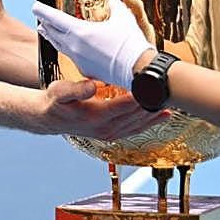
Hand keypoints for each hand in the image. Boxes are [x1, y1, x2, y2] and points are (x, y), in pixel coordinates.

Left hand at [33, 0, 155, 88]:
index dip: (44, 11)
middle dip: (46, 24)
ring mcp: (79, 60)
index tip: (35, 6)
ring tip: (46, 32)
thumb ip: (116, 7)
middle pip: (54, 33)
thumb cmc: (130, 43)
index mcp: (79, 31)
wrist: (138, 70)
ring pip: (61, 46)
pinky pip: (73, 57)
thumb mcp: (123, 18)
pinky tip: (71, 48)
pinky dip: (69, 49)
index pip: (55, 18)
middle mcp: (75, 47)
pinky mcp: (85, 70)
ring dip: (53, 37)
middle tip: (39, 19)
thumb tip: (114, 0)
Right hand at [35, 78, 165, 138]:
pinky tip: (159, 116)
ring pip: (138, 125)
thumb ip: (76, 89)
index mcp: (95, 116)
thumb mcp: (59, 91)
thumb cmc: (54, 102)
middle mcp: (105, 128)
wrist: (48, 119)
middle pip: (135, 116)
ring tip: (171, 104)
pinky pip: (134, 130)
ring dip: (154, 116)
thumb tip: (94, 86)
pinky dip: (148, 123)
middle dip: (152, 104)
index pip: (124, 106)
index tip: (153, 86)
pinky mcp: (111, 134)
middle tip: (168, 91)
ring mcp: (109, 133)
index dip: (140, 96)